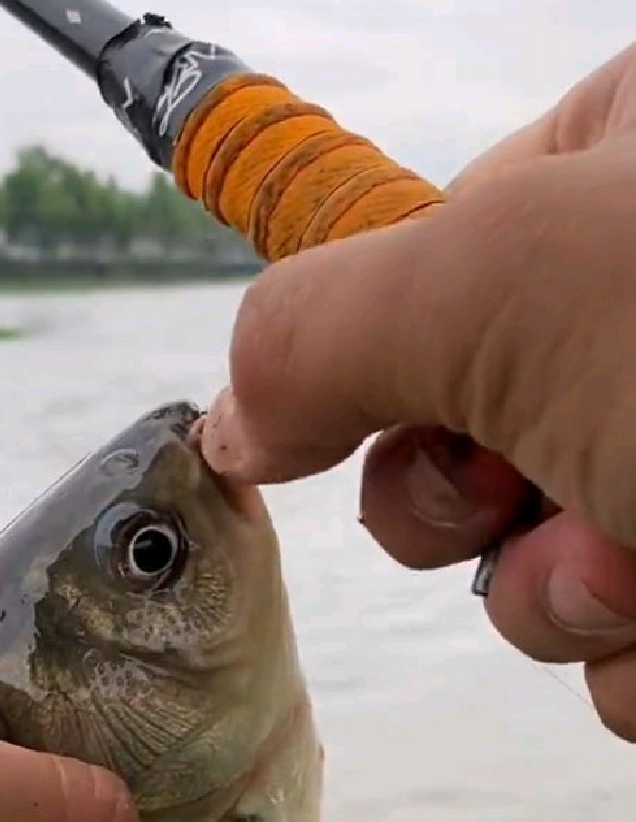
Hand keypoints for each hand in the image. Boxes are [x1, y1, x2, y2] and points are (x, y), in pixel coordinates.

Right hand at [200, 45, 635, 740]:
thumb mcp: (502, 285)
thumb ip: (325, 329)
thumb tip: (226, 417)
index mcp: (628, 174)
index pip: (432, 265)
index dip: (380, 363)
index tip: (341, 427)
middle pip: (472, 438)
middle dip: (480, 511)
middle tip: (535, 490)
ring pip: (547, 565)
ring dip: (563, 597)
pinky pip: (629, 647)